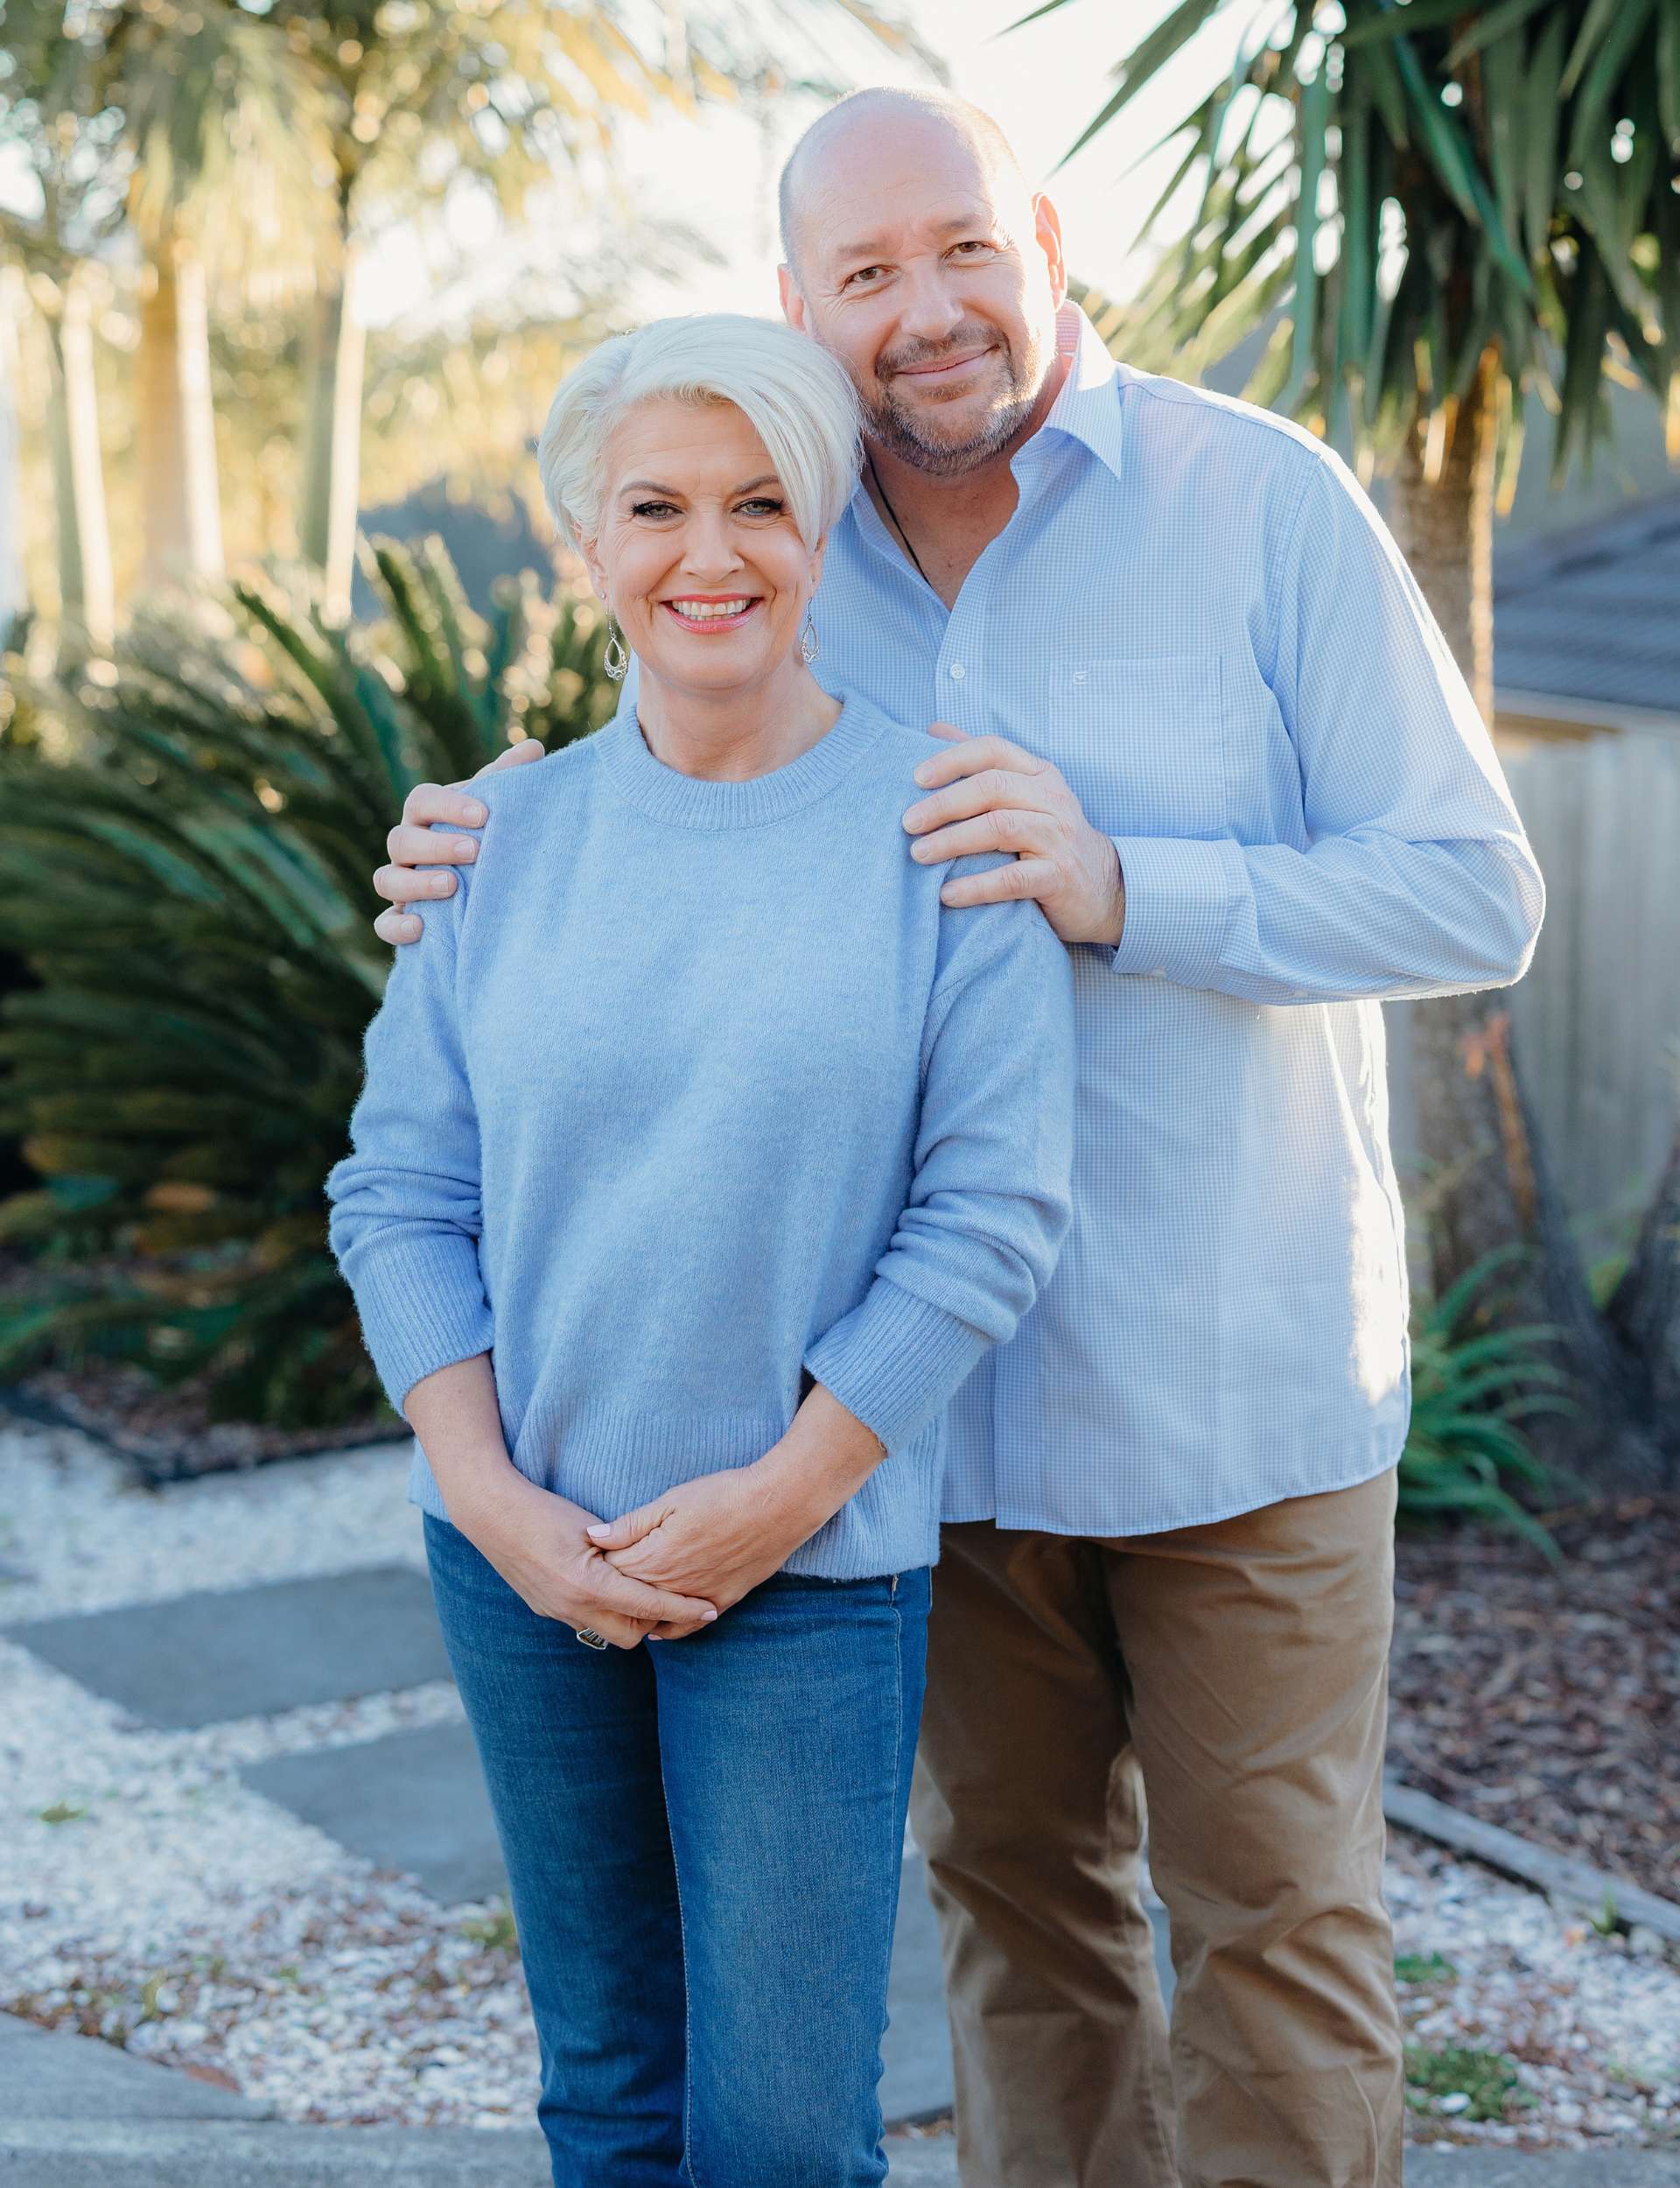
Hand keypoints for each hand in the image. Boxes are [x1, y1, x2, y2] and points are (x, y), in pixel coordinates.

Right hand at [371, 738, 546, 945]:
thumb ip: (509, 781)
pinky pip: (384, 925)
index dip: (449, 806)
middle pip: (400, 839)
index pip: (423, 800)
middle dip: (435, 845)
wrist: (484, 889)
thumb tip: (534, 747)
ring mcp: (400, 883)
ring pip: (386, 879)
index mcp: (427, 815)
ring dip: (416, 883)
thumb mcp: (496, 809)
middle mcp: (407, 847)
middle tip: (474, 851)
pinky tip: (421, 927)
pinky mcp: (400, 920)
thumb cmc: (488, 836)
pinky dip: (396, 926)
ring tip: (452, 886)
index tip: (483, 814)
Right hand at [463, 1474, 719, 1649]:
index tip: (709, 1610)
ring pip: (607, 1632)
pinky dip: (606, 1612)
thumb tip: (656, 1564)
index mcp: (588, 1584)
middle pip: (632, 1636)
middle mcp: (573, 1607)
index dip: (683, 1609)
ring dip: (629, 1619)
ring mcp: (557, 1612)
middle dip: (656, 1623)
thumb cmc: (544, 1511)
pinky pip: (587, 1622)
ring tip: (646, 1594)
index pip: (648, 1606)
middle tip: (674, 1598)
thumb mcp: (590, 1527)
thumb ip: (623, 1550)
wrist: (492, 1516)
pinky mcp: (546, 1610)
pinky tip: (612, 1590)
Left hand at [587, 1462, 826, 1634]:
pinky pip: (689, 1626)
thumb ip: (631, 1524)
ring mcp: (697, 1597)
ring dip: (638, 1612)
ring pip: (656, 1616)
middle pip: (630, 1597)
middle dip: (614, 1590)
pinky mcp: (721, 1601)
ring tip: (623, 1605)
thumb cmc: (723, 1495)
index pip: (612, 1571)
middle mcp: (672, 1585)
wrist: (776, 1506)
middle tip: (600, 1584)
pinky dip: (671, 1630)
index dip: (599, 1563)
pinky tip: (658, 1630)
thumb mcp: (671, 1501)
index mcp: (654, 1557)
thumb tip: (594, 1537)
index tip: (590, 1557)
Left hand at [901, 724, 1125, 946]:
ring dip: (953, 841)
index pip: (993, 749)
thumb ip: (982, 763)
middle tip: (907, 822)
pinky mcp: (1059, 877)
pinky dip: (976, 886)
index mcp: (1039, 773)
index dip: (952, 759)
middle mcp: (1052, 799)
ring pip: (1000, 828)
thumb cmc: (1048, 837)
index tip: (915, 778)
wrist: (1101, 887)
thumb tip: (934, 729)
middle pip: (992, 787)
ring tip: (918, 855)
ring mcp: (1058, 837)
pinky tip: (947, 894)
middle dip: (944, 803)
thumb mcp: (1023, 794)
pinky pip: (1012, 879)